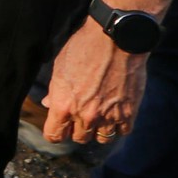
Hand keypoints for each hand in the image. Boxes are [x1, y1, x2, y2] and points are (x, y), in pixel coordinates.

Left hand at [42, 24, 146, 145]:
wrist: (116, 39)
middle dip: (78, 129)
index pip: (54, 135)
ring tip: (100, 114)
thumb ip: (55, 91)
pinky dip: (119, 125)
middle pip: (79, 138)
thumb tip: (49, 103)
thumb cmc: (84, 48)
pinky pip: (122, 131)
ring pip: (101, 138)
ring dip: (99, 129)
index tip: (59, 126)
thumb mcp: (60, 67)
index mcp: (63, 105)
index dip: (55, 132)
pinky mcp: (129, 113)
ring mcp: (108, 116)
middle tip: (81, 115)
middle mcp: (85, 116)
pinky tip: (116, 112)